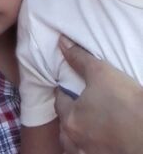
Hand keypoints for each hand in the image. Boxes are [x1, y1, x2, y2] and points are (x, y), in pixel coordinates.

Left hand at [55, 36, 142, 153]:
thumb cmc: (125, 101)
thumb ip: (78, 58)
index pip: (59, 101)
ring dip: (75, 136)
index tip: (69, 87)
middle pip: (64, 127)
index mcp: (71, 119)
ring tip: (85, 125)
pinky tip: (97, 140)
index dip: (64, 91)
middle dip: (68, 116)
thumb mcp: (100, 72)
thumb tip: (61, 42)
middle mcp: (75, 141)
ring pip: (73, 145)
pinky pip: (88, 153)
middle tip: (77, 106)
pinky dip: (88, 147)